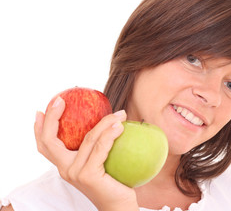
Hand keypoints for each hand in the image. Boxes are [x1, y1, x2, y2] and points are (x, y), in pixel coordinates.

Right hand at [34, 96, 138, 210]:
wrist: (119, 206)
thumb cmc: (113, 183)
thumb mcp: (100, 163)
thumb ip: (97, 147)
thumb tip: (109, 122)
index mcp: (65, 165)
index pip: (46, 146)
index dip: (40, 127)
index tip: (42, 109)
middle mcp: (65, 169)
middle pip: (50, 141)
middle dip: (52, 118)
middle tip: (60, 100)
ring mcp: (75, 173)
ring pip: (86, 139)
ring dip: (104, 122)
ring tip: (119, 114)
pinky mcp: (88, 175)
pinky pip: (100, 148)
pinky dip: (110, 134)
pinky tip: (120, 126)